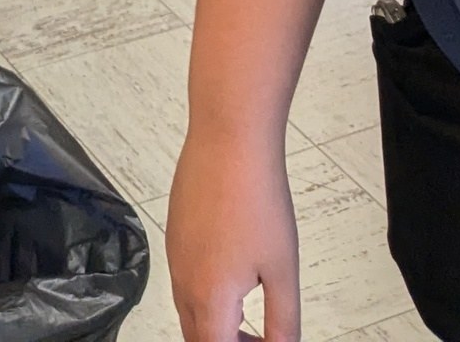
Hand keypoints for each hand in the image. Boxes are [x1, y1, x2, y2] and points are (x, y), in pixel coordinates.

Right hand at [167, 128, 299, 341]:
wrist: (228, 138)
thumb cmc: (256, 197)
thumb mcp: (282, 269)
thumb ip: (283, 322)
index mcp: (209, 297)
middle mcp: (183, 278)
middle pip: (196, 336)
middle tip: (259, 339)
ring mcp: (176, 252)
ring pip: (187, 307)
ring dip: (215, 321)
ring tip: (250, 315)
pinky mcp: (176, 230)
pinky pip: (184, 277)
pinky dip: (205, 293)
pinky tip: (234, 274)